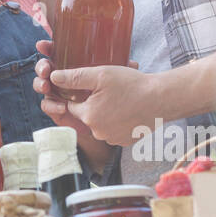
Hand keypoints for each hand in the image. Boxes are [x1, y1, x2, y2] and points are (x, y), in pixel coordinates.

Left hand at [32, 39, 136, 171]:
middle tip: (108, 91)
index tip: (90, 87)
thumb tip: (53, 77)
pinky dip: (117, 121)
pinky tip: (127, 109)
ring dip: (105, 113)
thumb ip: (74, 77)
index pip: (71, 105)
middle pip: (86, 115)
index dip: (79, 94)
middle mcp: (98, 132)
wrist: (162, 99)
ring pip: (100, 123)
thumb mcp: (101, 74)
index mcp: (89, 116)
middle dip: (93, 103)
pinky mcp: (125, 142)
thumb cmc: (132, 85)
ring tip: (120, 99)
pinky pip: (114, 130)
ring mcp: (112, 139)